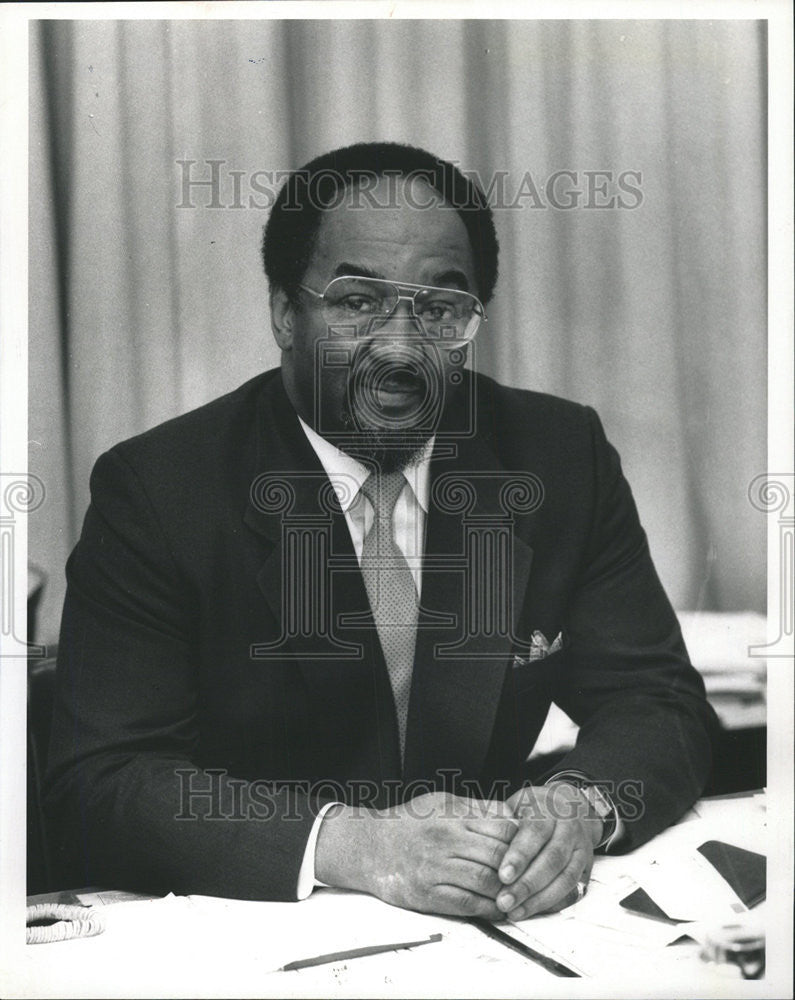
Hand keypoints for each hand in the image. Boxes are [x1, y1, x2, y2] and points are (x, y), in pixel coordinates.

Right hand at [315, 792, 518, 918]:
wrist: (368, 845)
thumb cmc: (408, 822)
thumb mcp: (441, 803)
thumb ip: (476, 808)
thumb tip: (512, 815)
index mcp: (453, 814)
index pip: (502, 828)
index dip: (523, 841)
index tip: (535, 850)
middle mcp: (446, 839)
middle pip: (498, 856)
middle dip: (520, 870)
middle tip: (535, 878)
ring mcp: (436, 867)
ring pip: (485, 881)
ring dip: (508, 892)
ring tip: (520, 896)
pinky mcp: (426, 893)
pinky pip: (466, 903)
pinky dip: (487, 909)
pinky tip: (498, 909)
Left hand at [494, 783, 602, 920]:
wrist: (569, 806)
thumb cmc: (534, 808)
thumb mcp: (517, 804)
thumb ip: (502, 820)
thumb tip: (479, 840)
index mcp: (549, 809)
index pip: (535, 832)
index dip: (519, 856)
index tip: (503, 875)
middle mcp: (569, 829)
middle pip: (551, 860)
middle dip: (527, 884)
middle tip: (504, 901)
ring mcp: (581, 849)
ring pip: (564, 878)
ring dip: (539, 899)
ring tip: (515, 912)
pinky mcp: (585, 868)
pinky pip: (573, 890)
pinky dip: (552, 904)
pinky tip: (533, 911)